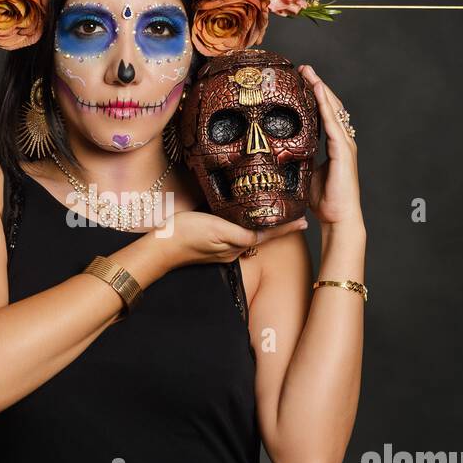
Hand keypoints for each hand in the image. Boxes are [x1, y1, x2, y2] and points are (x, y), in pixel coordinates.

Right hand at [152, 207, 307, 269]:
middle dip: (275, 226)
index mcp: (237, 246)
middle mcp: (232, 250)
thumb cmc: (185, 235)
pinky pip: (234, 236)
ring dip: (260, 226)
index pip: (267, 235)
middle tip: (292, 211)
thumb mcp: (217, 229)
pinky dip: (243, 227)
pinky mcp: (211, 246)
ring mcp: (221, 250)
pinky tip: (242, 217)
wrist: (159, 247)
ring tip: (271, 212)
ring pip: (248, 236)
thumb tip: (262, 233)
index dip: (285, 227)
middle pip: (260, 237)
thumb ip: (241, 233)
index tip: (304, 221)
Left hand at [297, 63, 363, 229]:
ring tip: (309, 72)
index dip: (315, 97)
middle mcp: (342, 141)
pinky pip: (333, 122)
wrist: (339, 218)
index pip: (324, 115)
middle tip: (304, 68)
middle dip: (317, 85)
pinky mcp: (343, 151)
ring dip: (321, 89)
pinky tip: (317, 91)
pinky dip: (325, 105)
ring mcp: (344, 144)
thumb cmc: (324, 201)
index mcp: (334, 145)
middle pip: (330, 106)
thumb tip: (282, 152)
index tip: (302, 81)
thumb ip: (300, 159)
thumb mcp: (306, 174)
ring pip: (333, 109)